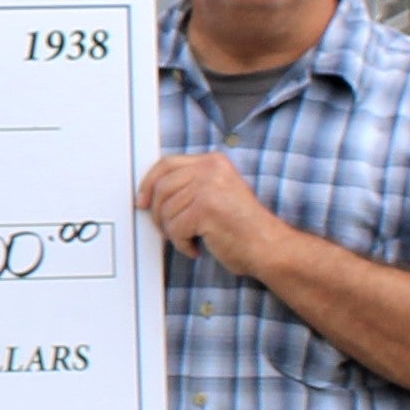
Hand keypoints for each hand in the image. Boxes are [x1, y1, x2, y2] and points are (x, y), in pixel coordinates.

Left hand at [134, 151, 278, 274]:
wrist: (268, 247)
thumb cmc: (242, 228)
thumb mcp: (217, 194)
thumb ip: (190, 185)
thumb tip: (149, 194)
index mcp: (214, 162)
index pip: (167, 164)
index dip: (148, 183)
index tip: (141, 201)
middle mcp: (211, 169)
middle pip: (161, 188)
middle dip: (158, 214)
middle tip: (169, 231)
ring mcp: (208, 187)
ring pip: (166, 211)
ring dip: (173, 232)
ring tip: (191, 239)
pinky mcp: (205, 209)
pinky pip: (175, 229)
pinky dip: (182, 245)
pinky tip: (197, 247)